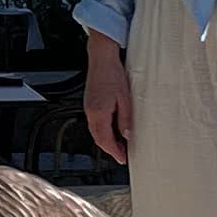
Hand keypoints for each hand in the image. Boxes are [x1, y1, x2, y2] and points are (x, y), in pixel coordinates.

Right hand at [83, 31, 132, 163]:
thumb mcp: (125, 99)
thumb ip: (125, 119)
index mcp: (99, 113)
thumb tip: (127, 134)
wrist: (101, 58)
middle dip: (110, 149)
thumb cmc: (112, 74)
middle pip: (98, 138)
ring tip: (119, 145)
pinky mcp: (89, 103)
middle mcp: (91, 112)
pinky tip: (111, 130)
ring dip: (106, 141)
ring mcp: (88, 108)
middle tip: (122, 155)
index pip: (105, 140)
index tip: (122, 158)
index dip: (114, 152)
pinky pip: (94, 123)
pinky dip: (102, 131)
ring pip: (95, 132)